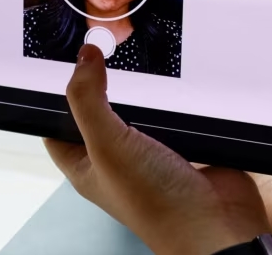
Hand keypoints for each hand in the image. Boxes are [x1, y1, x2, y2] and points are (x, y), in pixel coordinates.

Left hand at [44, 44, 270, 254]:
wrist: (217, 225)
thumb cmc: (155, 200)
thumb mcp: (107, 145)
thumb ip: (88, 100)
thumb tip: (83, 57)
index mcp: (85, 166)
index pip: (57, 127)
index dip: (53, 98)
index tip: (62, 61)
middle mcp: (115, 161)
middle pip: (98, 113)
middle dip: (100, 86)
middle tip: (101, 47)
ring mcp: (149, 153)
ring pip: (138, 111)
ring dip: (142, 92)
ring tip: (135, 54)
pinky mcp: (181, 147)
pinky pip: (173, 115)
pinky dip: (174, 100)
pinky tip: (172, 80)